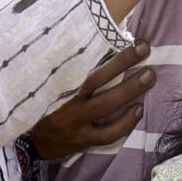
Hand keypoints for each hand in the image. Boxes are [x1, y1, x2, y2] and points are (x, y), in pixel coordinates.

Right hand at [29, 41, 154, 159]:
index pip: (82, 64)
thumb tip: (94, 44)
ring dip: (129, 91)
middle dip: (121, 64)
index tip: (126, 37)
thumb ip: (68, 71)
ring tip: (149, 77)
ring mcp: (76, 123)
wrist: (32, 142)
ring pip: (105, 106)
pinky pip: (108, 134)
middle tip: (143, 49)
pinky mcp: (84, 140)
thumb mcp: (49, 86)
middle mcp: (68, 102)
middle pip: (96, 80)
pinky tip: (139, 110)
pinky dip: (126, 123)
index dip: (104, 51)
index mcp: (59, 85)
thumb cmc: (43, 107)